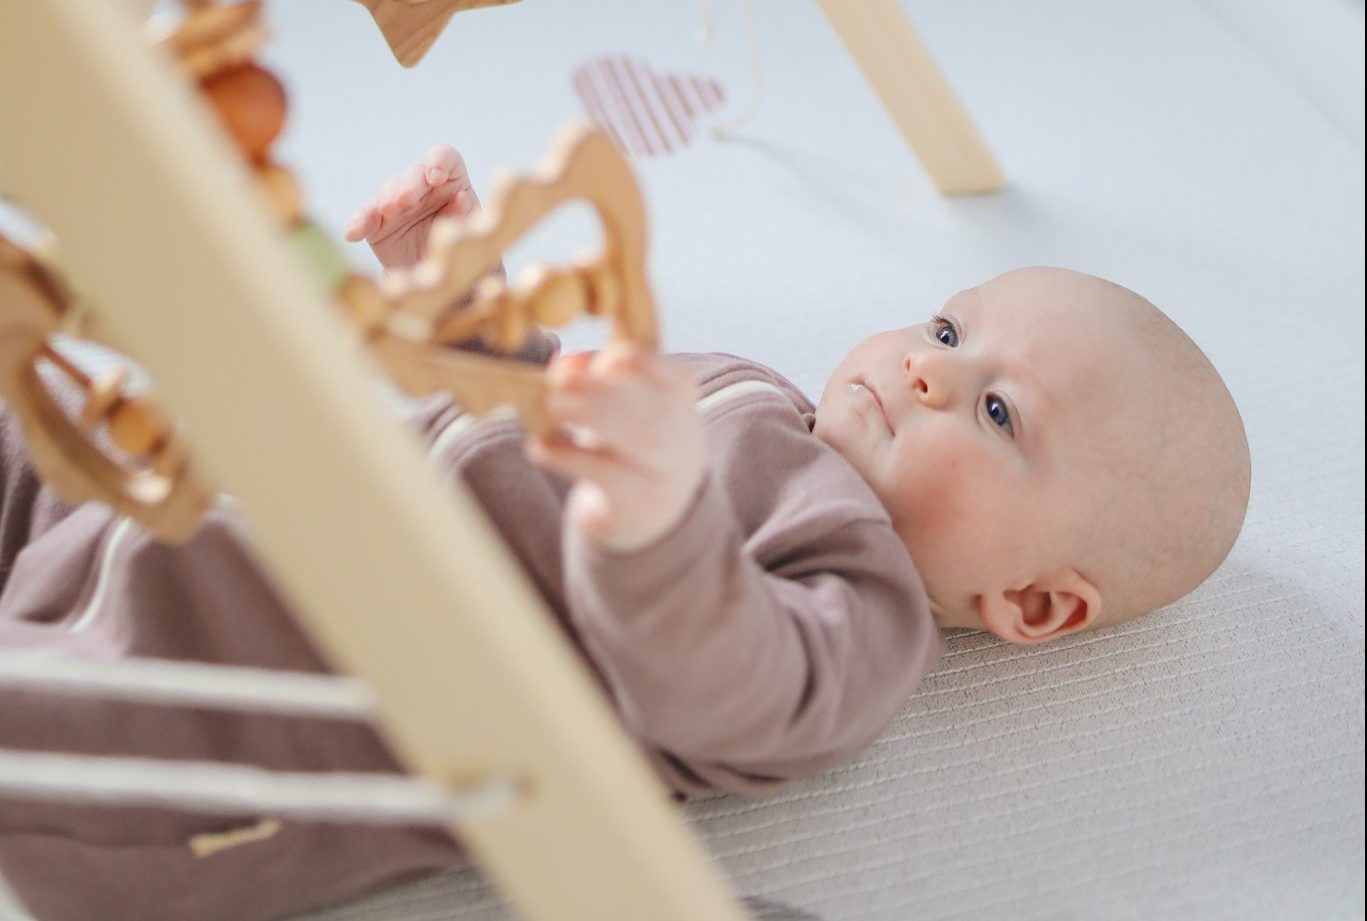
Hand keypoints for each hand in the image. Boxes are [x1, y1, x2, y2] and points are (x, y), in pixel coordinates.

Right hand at [343, 144, 479, 270]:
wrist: (442, 284)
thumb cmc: (465, 254)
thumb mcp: (473, 238)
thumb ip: (468, 217)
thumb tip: (461, 198)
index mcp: (451, 182)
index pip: (445, 158)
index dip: (439, 161)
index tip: (436, 178)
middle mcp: (422, 188)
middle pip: (413, 175)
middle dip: (409, 184)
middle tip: (406, 199)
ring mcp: (397, 204)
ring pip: (388, 191)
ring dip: (388, 198)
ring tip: (389, 210)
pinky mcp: (377, 224)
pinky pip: (365, 218)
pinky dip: (358, 223)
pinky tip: (353, 234)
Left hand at [526, 342, 704, 552]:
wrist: (638, 517)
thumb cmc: (622, 449)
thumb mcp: (612, 411)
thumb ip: (594, 382)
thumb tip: (563, 365)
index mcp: (681, 408)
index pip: (677, 379)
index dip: (648, 365)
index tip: (607, 360)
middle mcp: (683, 442)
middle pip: (659, 412)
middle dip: (609, 391)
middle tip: (561, 380)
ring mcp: (666, 479)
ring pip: (641, 444)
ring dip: (592, 418)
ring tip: (551, 407)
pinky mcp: (637, 508)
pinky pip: (608, 480)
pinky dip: (570, 459)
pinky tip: (538, 448)